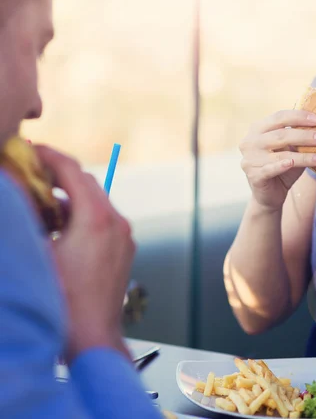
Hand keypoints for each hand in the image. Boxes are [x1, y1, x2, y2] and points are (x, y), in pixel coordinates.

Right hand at [36, 146, 133, 362]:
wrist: (93, 337)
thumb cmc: (62, 300)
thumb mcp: (36, 252)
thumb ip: (28, 217)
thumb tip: (19, 192)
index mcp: (96, 218)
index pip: (73, 171)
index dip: (50, 156)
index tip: (31, 149)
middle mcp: (116, 222)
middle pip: (87, 184)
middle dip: (59, 175)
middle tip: (32, 172)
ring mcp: (124, 236)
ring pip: (96, 202)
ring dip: (70, 197)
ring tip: (41, 202)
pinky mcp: (125, 249)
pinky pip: (104, 221)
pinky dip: (83, 215)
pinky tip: (61, 227)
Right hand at [239, 110, 315, 209]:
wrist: (270, 195)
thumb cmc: (283, 167)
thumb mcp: (291, 149)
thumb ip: (299, 138)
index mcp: (258, 129)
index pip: (279, 117)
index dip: (299, 117)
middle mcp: (250, 142)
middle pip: (281, 135)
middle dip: (305, 136)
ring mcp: (250, 159)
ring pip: (281, 154)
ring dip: (304, 155)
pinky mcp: (254, 176)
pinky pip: (270, 169)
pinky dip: (282, 166)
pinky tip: (292, 163)